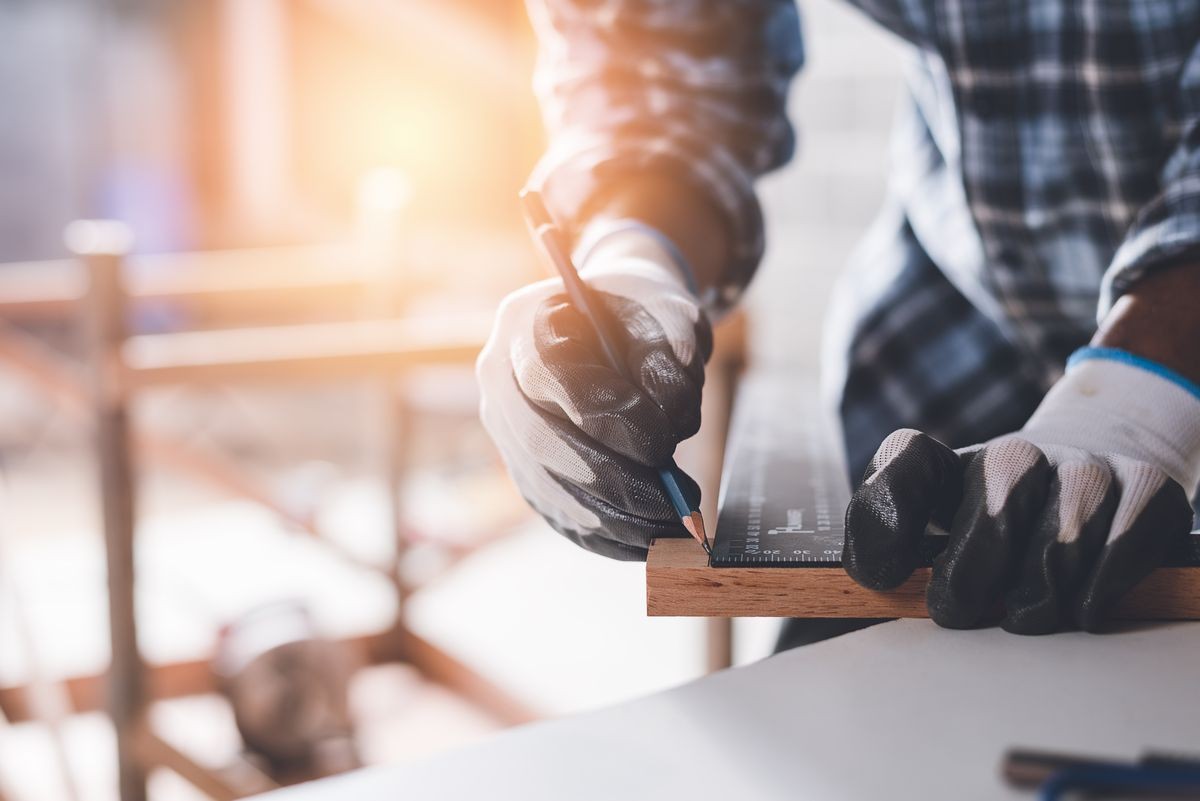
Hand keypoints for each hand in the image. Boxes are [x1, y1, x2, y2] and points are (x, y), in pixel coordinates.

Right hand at [477, 227, 711, 559]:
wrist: (612, 328)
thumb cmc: (641, 318)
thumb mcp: (667, 312)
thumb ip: (674, 352)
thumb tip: (672, 419)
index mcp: (525, 323)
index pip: (549, 375)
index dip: (606, 417)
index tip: (663, 445)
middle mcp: (498, 381)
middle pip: (543, 444)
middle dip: (615, 483)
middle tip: (675, 505)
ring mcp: (504, 431)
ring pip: (549, 490)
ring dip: (616, 520)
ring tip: (675, 528)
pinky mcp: (524, 471)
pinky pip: (558, 515)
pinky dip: (607, 539)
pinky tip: (652, 542)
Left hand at [844, 350, 1199, 632]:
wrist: (1089, 472)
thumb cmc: (993, 525)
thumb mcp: (934, 532)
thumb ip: (889, 548)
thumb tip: (878, 577)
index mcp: (949, 465)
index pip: (908, 459)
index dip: (888, 516)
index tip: (883, 575)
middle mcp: (1015, 454)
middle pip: (993, 511)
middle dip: (971, 579)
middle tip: (963, 612)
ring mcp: (1083, 466)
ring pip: (1060, 541)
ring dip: (1038, 595)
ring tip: (1024, 613)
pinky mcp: (1145, 486)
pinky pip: (1120, 547)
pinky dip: (1096, 591)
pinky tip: (1079, 607)